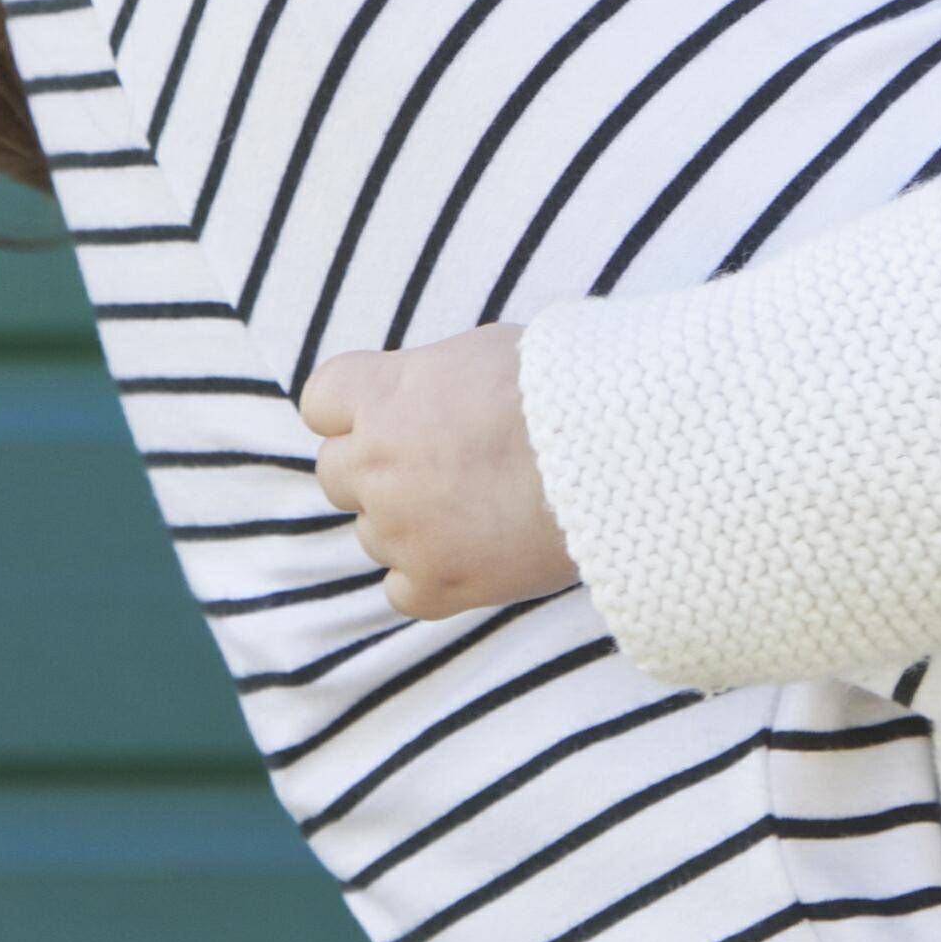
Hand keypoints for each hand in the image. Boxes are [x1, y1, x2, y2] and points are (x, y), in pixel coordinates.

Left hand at [300, 323, 577, 621]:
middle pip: (337, 472)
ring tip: (477, 506)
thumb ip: (430, 379)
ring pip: (371, 533)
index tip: (393, 413)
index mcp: (383, 395)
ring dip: (408, 523)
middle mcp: (378, 464)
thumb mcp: (484, 351)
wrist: (618, 454)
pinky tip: (477, 553)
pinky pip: (401, 590)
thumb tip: (423, 394)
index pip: (322, 402)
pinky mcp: (436, 586)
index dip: (356, 408)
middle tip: (441, 463)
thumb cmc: (564, 387)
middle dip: (378, 468)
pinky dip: (430, 578)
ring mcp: (402, 530)